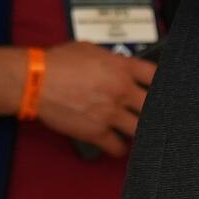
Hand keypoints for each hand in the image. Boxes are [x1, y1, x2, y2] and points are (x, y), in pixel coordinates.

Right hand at [34, 44, 153, 153]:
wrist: (35, 81)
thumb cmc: (56, 62)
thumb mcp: (90, 49)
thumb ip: (110, 60)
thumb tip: (118, 65)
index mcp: (122, 68)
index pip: (156, 75)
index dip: (163, 83)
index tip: (163, 89)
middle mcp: (121, 90)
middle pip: (155, 105)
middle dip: (156, 110)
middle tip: (156, 115)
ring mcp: (111, 112)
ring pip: (140, 128)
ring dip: (141, 131)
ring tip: (141, 133)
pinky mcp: (96, 131)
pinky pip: (117, 147)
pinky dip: (119, 149)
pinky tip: (120, 148)